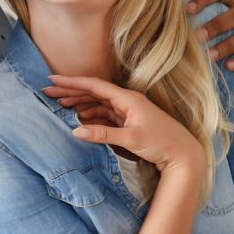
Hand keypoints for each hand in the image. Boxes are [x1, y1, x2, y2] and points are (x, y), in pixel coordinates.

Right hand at [47, 75, 204, 173]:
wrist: (184, 155)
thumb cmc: (161, 144)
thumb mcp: (130, 138)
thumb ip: (102, 133)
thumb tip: (76, 130)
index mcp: (128, 99)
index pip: (95, 86)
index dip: (73, 82)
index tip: (54, 79)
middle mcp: (127, 100)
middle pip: (94, 91)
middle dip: (71, 91)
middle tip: (49, 91)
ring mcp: (129, 110)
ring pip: (98, 102)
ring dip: (80, 102)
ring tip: (61, 104)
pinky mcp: (130, 121)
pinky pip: (105, 114)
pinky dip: (91, 114)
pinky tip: (80, 118)